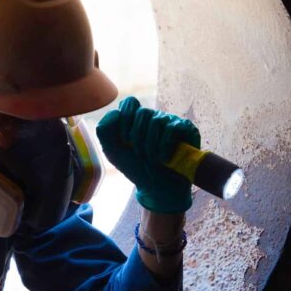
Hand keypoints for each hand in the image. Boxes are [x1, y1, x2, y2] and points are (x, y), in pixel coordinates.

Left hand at [95, 96, 200, 213]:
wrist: (157, 188)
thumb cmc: (137, 168)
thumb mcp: (113, 152)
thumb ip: (104, 131)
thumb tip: (116, 113)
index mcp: (137, 119)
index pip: (130, 103)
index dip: (125, 119)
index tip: (125, 139)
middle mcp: (154, 117)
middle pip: (143, 113)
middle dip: (138, 137)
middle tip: (140, 154)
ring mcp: (171, 122)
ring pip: (157, 121)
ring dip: (151, 146)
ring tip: (152, 159)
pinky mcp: (186, 129)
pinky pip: (172, 128)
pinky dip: (165, 146)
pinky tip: (164, 159)